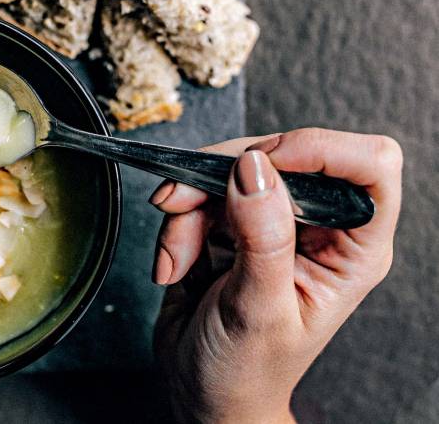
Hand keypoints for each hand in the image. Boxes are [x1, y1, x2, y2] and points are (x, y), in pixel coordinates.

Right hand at [149, 129, 401, 422]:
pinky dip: (176, 224)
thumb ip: (262, 238)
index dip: (321, 150)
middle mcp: (318, 227)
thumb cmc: (247, 371)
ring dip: (189, 209)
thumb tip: (255, 168)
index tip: (263, 164)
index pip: (369, 166)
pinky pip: (199, 193)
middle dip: (224, 178)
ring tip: (178, 259)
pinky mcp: (232, 223)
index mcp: (353, 249)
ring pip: (231, 171)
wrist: (204, 392)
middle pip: (284, 155)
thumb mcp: (257, 310)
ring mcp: (273, 222)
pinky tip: (174, 265)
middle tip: (182, 205)